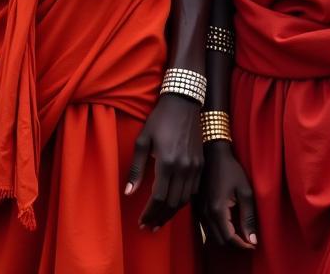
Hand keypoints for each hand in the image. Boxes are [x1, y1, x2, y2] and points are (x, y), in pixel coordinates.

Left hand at [124, 94, 202, 230]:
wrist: (184, 103)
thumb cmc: (160, 119)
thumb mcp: (143, 140)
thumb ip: (136, 168)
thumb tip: (128, 192)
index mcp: (167, 162)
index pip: (158, 198)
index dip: (149, 213)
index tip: (141, 222)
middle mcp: (183, 168)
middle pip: (172, 203)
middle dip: (159, 217)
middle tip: (149, 226)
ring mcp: (194, 166)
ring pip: (184, 199)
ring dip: (171, 213)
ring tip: (160, 220)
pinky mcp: (201, 164)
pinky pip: (193, 190)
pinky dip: (183, 201)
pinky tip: (174, 204)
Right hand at [199, 141, 256, 249]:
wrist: (212, 154)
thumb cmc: (231, 170)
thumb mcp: (245, 191)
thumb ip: (248, 217)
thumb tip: (253, 240)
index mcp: (217, 210)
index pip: (229, 238)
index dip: (242, 245)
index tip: (254, 244)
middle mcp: (205, 214)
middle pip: (220, 241)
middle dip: (235, 244)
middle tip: (249, 239)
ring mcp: (199, 212)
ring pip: (212, 237)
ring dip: (226, 239)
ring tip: (240, 233)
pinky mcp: (197, 208)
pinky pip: (207, 229)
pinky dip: (218, 232)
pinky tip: (229, 225)